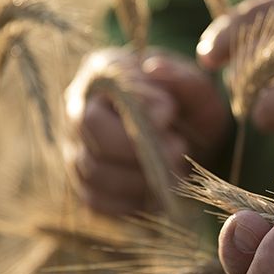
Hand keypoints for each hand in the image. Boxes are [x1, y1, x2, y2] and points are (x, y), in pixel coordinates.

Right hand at [64, 47, 228, 214]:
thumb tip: (154, 70)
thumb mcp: (196, 86)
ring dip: (140, 180)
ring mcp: (76, 149)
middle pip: (91, 140)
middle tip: (178, 150)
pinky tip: (160, 193)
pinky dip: (133, 202)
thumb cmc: (188, 105)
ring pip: (94, 174)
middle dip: (139, 152)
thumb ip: (181, 77)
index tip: (170, 116)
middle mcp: (78, 110)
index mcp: (101, 74)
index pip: (101, 93)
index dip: (133, 114)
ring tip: (175, 171)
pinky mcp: (85, 184)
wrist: (187, 134)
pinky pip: (98, 202)